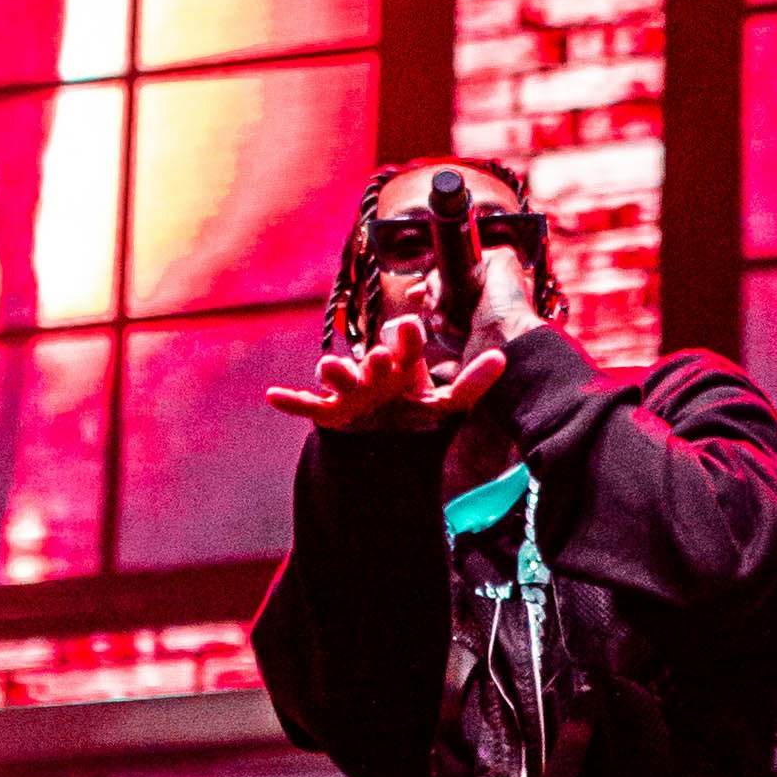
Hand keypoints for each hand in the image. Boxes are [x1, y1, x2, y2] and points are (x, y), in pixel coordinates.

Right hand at [266, 306, 511, 429]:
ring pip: (338, 376)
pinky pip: (307, 406)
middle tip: (379, 359)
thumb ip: (473, 383)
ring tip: (329, 368)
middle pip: (372, 360)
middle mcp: (374, 372)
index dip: (406, 337)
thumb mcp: (447, 405)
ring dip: (332, 370)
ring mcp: (349, 391)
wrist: (384, 447)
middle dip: (374, 359)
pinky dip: (291, 401)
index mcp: (403, 363)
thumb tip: (502, 357)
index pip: (406, 343)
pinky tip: (273, 395)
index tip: (409, 330)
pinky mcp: (328, 413)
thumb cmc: (413, 414)